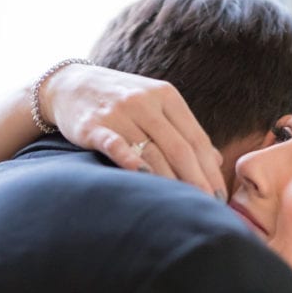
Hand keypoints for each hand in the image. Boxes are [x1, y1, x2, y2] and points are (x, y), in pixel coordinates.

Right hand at [40, 64, 225, 198]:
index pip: (196, 139)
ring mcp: (119, 113)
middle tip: (208, 207)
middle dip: (197, 181)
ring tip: (182, 206)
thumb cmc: (121, 102)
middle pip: (179, 148)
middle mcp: (146, 103)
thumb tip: (215, 160)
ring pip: (152, 151)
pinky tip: (143, 179)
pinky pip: (115, 145)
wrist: (71, 85)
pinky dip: (130, 161)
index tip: (221, 197)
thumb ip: (184, 131)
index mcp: (167, 96)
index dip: (211, 170)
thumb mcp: (156, 106)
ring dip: (170, 181)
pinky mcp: (94, 125)